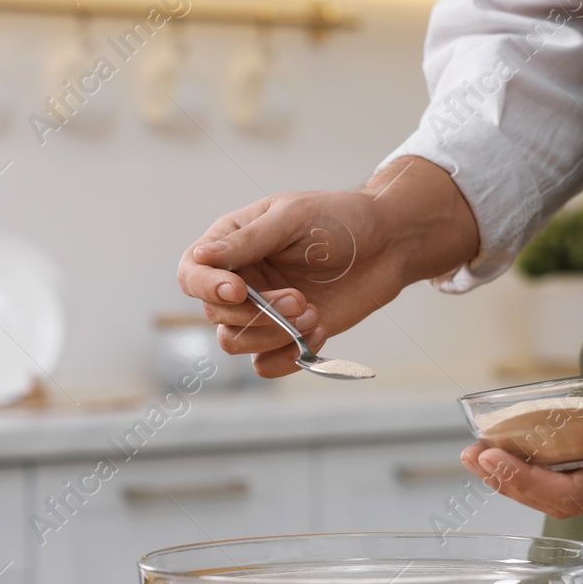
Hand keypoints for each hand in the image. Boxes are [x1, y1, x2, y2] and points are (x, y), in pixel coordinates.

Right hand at [177, 158, 477, 376]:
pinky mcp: (289, 336)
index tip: (239, 291)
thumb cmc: (340, 219)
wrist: (389, 244)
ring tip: (312, 314)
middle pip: (216, 315)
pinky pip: (265, 365)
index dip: (207, 287)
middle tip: (300, 300)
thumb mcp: (293, 218)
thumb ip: (248, 240)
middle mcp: (241, 279)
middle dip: (258, 313)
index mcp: (232, 243)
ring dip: (272, 336)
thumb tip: (202, 257)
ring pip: (235, 343)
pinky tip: (319, 334)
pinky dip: (287, 357)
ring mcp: (264, 311)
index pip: (193, 274)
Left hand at [459, 321, 582, 516]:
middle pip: (569, 500)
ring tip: (489, 456)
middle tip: (471, 457)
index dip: (526, 480)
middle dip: (516, 483)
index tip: (487, 457)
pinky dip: (555, 464)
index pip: (577, 492)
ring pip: (578, 490)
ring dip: (530, 476)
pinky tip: (533, 448)